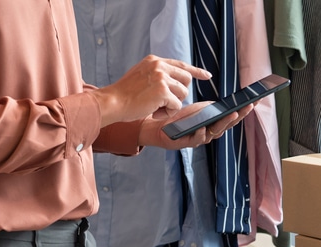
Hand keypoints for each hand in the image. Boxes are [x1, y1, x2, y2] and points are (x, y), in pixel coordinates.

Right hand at [90, 55, 211, 126]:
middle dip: (180, 93)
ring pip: (183, 94)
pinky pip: (177, 106)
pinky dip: (168, 112)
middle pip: (186, 80)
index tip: (208, 76)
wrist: (112, 102)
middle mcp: (159, 66)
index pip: (181, 64)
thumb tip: (177, 81)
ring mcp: (161, 77)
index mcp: (154, 61)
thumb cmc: (125, 95)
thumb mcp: (142, 76)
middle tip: (165, 102)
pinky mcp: (162, 91)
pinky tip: (154, 111)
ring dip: (173, 105)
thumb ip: (157, 75)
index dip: (196, 71)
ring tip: (156, 107)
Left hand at [138, 101, 253, 149]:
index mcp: (217, 124)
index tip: (256, 100)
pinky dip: (200, 134)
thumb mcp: (201, 110)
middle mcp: (212, 133)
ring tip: (232, 114)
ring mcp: (201, 138)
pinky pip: (196, 139)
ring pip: (215, 132)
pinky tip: (204, 128)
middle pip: (229, 124)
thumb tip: (231, 103)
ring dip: (224, 123)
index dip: (245, 110)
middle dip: (240, 115)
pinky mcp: (187, 143)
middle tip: (248, 106)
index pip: (234, 117)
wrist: (161, 126)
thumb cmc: (183, 118)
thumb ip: (214, 109)